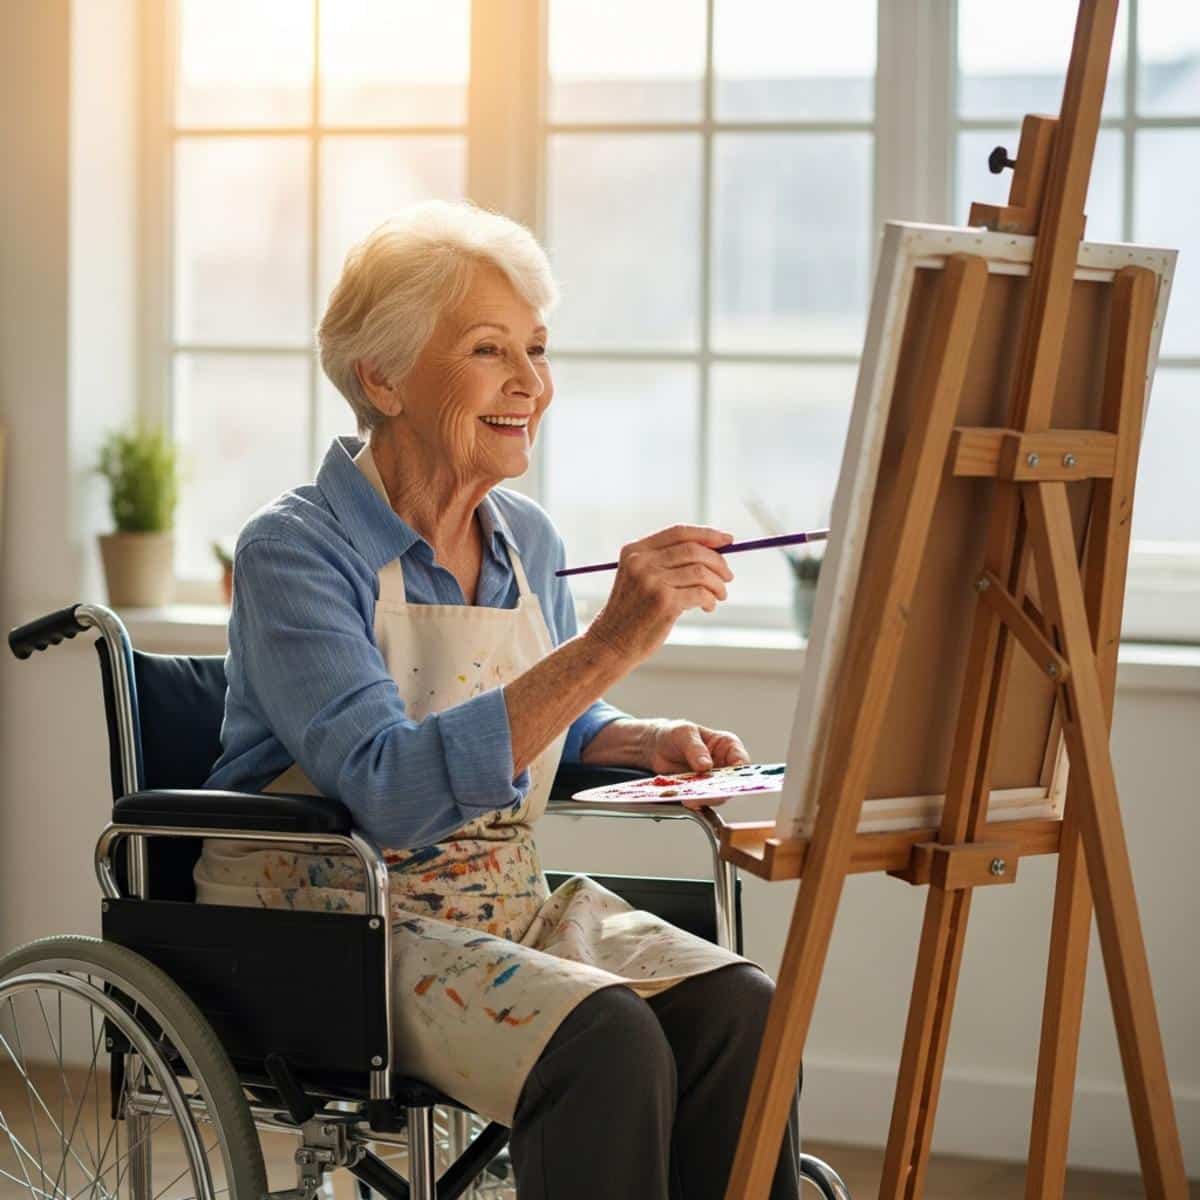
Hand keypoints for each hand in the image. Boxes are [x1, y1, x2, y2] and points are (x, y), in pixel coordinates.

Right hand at [585, 525, 734, 667]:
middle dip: (718, 562)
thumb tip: (714, 550)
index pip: (678, 532)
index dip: (707, 534)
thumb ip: (666, 561)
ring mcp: (652, 582)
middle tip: (728, 577)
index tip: (727, 541)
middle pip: (694, 550)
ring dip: (718, 584)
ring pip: (701, 572)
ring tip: (719, 595)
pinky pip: (701, 593)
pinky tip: (707, 607)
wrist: (611, 643)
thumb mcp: (640, 578)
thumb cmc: (632, 612)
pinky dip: (711, 599)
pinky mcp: (664, 603)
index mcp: (635, 551)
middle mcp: (642, 562)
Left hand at [638, 719, 750, 808]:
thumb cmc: (675, 734)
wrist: (657, 747)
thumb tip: (706, 765)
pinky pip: (701, 799)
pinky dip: (693, 800)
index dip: (739, 771)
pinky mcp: (700, 791)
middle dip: (720, 790)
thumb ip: (695, 748)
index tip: (729, 778)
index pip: (741, 760)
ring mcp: (712, 780)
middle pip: (731, 783)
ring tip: (690, 799)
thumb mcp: (684, 734)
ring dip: (705, 798)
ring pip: (717, 795)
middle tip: (706, 793)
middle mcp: (724, 765)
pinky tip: (684, 799)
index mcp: (728, 746)